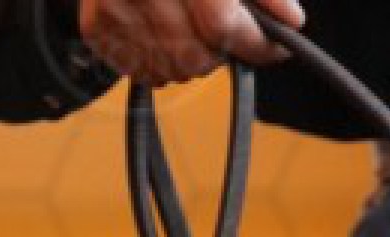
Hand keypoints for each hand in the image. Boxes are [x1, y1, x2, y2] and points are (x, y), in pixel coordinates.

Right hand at [81, 0, 301, 86]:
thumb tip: (292, 21)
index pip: (223, 22)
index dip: (256, 41)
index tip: (277, 48)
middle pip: (200, 55)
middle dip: (220, 47)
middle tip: (219, 23)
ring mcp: (116, 13)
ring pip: (176, 69)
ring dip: (193, 56)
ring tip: (187, 22)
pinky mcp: (98, 29)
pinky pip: (145, 69)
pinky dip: (162, 58)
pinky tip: (161, 29)